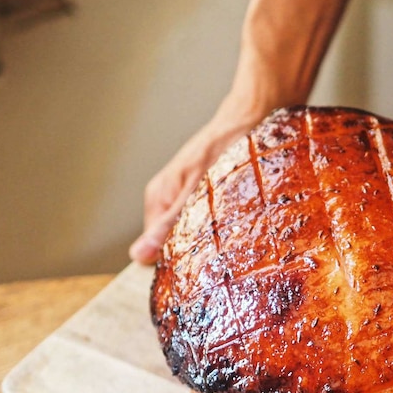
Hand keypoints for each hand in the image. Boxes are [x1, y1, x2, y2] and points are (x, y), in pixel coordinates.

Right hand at [128, 103, 259, 263]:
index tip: (197, 274)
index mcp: (158, 198)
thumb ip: (170, 223)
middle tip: (222, 260)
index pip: (152, 250)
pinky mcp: (210, 194)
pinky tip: (243, 230)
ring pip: (196, 233)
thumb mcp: (196, 190)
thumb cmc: (226, 147)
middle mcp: (171, 199)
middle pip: (174, 242)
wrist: (254, 118)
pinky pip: (212, 221)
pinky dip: (225, 228)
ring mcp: (190, 196)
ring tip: (235, 243)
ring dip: (214, 242)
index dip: (173, 264)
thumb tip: (138, 255)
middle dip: (195, 254)